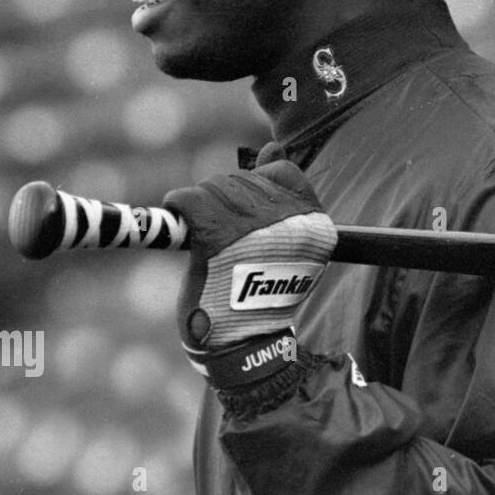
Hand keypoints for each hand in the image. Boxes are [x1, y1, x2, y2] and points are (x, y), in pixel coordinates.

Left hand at [162, 161, 336, 388]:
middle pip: (245, 179)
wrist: (246, 346)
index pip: (283, 172)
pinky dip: (181, 204)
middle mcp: (288, 221)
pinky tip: (180, 215)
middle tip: (218, 229)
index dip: (258, 184)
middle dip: (225, 197)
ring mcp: (254, 229)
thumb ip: (282, 197)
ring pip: (217, 187)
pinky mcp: (219, 240)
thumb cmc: (264, 295)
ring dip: (203, 203)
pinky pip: (193, 201)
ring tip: (203, 230)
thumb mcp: (286, 244)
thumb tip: (274, 148)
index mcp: (314, 222)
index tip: (247, 209)